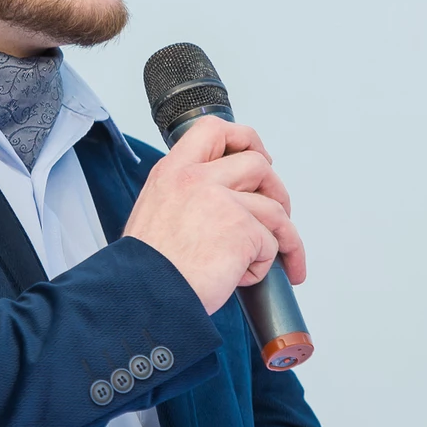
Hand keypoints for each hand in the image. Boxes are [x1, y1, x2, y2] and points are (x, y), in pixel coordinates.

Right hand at [121, 117, 306, 314]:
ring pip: (274, 209)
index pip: (214, 130)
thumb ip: (187, 196)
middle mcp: (197, 179)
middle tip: (279, 213)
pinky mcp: (242, 230)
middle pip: (258, 164)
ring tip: (278, 260)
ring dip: (283, 238)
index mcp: (172, 171)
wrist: (144, 296)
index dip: (245, 140)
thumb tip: (225, 201)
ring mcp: (223, 202)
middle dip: (277, 190)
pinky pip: (271, 244)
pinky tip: (240, 278)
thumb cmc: (148, 268)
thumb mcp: (155, 211)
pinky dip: (262, 266)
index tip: (258, 157)